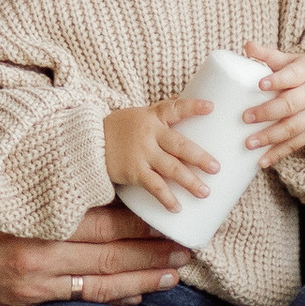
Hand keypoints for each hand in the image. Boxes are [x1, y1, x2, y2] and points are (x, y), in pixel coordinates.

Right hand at [0, 195, 190, 305]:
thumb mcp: (3, 190)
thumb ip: (47, 193)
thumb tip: (98, 189)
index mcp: (34, 218)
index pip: (98, 220)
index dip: (138, 222)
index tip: (169, 218)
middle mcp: (36, 252)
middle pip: (108, 253)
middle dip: (151, 252)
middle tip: (187, 249)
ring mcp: (32, 281)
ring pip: (100, 281)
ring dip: (141, 278)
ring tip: (174, 275)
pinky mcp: (25, 300)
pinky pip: (78, 297)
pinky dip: (111, 296)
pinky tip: (136, 294)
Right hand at [103, 97, 216, 212]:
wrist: (89, 142)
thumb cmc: (120, 127)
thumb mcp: (139, 114)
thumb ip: (161, 111)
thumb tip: (182, 98)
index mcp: (153, 117)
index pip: (174, 108)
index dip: (193, 107)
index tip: (211, 107)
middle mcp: (149, 134)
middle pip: (179, 145)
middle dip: (199, 157)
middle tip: (216, 168)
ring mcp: (142, 153)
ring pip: (171, 168)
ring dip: (189, 181)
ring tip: (205, 192)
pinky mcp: (134, 171)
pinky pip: (154, 186)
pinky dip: (166, 197)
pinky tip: (177, 207)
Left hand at [238, 43, 304, 161]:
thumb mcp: (295, 60)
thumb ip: (270, 55)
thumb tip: (246, 44)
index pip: (292, 76)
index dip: (277, 80)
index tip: (260, 84)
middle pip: (290, 105)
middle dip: (267, 112)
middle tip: (245, 117)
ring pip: (292, 128)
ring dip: (270, 137)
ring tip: (249, 143)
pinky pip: (296, 144)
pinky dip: (279, 154)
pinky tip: (262, 161)